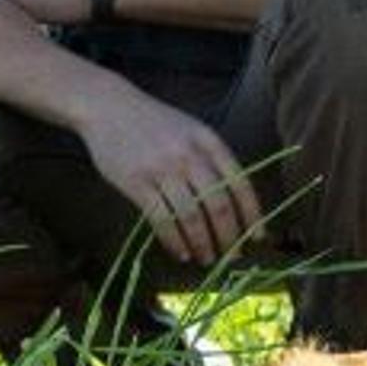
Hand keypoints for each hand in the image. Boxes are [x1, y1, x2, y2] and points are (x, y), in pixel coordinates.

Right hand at [75, 86, 268, 266]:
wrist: (108, 107)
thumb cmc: (155, 122)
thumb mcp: (192, 130)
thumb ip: (212, 159)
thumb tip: (234, 202)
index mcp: (209, 142)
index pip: (240, 183)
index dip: (252, 213)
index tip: (258, 236)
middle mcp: (189, 156)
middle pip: (218, 205)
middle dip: (229, 236)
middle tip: (232, 255)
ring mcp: (162, 169)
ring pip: (191, 216)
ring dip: (202, 243)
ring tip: (207, 258)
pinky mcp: (136, 182)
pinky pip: (161, 219)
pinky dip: (174, 241)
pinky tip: (181, 253)